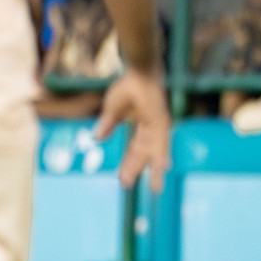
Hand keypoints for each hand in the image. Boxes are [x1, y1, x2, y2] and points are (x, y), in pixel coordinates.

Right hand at [93, 69, 171, 192]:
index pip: (134, 151)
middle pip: (144, 155)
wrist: (138, 72)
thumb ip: (108, 124)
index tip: (122, 180)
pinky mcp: (162, 122)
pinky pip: (162, 142)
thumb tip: (97, 138)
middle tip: (128, 186)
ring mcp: (159, 127)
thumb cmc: (128, 87)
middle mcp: (152, 130)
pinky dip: (162, 155)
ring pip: (157, 153)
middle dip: (136, 170)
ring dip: (156, 170)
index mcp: (141, 128)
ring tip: (156, 188)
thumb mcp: (113, 109)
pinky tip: (164, 167)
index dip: (128, 165)